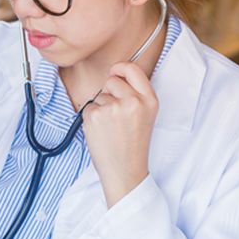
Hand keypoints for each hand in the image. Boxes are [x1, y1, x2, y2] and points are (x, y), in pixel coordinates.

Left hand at [81, 62, 158, 207]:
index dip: (120, 68)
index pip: (133, 69)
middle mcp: (133, 101)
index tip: (115, 72)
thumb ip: (135, 94)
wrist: (125, 170)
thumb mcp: (145, 115)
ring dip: (100, 108)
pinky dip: (91, 118)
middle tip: (116, 115)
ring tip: (110, 128)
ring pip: (98, 96)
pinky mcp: (96, 116)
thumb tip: (114, 73)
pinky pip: (88, 108)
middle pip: (111, 81)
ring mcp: (113, 108)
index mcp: (150, 100)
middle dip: (108, 93)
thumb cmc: (133, 144)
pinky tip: (101, 132)